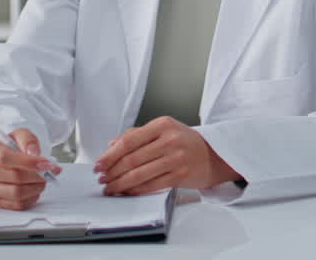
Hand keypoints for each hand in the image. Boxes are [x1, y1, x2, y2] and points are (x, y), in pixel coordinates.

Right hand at [0, 127, 61, 209]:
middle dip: (36, 175)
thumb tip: (33, 153)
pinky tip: (35, 188)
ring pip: (15, 193)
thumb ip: (27, 140)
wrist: (6, 157)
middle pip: (12, 177)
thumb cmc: (11, 146)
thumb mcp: (20, 134)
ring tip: (43, 180)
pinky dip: (31, 198)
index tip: (45, 163)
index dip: (27, 162)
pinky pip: (16, 204)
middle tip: (49, 171)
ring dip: (35, 187)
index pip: (4, 158)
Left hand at [93, 116, 241, 195]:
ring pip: (139, 174)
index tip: (99, 163)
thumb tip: (112, 145)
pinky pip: (151, 185)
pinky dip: (135, 190)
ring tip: (110, 187)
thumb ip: (138, 135)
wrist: (216, 155)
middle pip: (132, 158)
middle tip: (101, 178)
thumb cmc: (187, 143)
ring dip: (120, 183)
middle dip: (112, 171)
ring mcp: (176, 158)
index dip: (110, 155)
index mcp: (163, 125)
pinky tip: (126, 192)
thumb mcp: (165, 130)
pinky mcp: (180, 176)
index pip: (129, 140)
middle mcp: (170, 140)